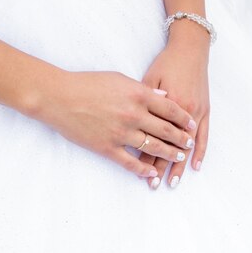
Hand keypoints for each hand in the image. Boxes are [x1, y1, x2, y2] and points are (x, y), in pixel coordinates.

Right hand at [31, 69, 196, 178]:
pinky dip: (143, 170)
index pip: (170, 109)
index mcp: (138, 95)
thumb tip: (164, 98)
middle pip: (166, 130)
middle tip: (188, 145)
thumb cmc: (87, 84)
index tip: (192, 125)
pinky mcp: (107, 147)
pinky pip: (130, 162)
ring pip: (153, 148)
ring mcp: (121, 133)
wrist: (60, 97)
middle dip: (181, 139)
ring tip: (178, 157)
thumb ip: (144, 89)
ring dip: (168, 154)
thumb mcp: (119, 78)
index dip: (184, 119)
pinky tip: (152, 174)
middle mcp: (134, 115)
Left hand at [139, 24, 209, 188]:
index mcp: (164, 106)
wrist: (190, 48)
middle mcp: (182, 113)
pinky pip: (204, 136)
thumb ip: (141, 103)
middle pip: (169, 146)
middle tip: (154, 185)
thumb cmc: (166, 63)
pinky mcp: (205, 110)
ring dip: (180, 165)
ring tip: (172, 182)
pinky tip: (196, 166)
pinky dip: (200, 151)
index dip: (145, 157)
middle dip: (160, 167)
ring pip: (186, 145)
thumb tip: (130, 123)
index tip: (138, 172)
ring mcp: (196, 113)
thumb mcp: (147, 80)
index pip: (152, 138)